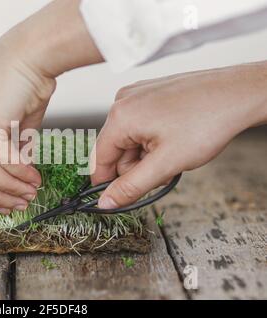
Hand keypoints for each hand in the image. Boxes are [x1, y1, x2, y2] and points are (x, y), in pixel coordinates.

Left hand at [0, 42, 55, 213]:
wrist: (32, 54)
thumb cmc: (20, 86)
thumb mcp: (4, 126)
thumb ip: (1, 154)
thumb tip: (12, 183)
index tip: (2, 204)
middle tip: (19, 204)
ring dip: (11, 188)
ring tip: (30, 192)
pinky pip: (2, 159)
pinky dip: (20, 173)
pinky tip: (34, 177)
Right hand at [91, 62, 266, 208]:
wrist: (239, 94)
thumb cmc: (207, 123)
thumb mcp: (165, 164)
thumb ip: (131, 187)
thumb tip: (105, 202)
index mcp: (120, 116)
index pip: (99, 159)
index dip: (108, 183)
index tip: (120, 197)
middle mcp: (123, 100)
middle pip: (116, 149)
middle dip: (136, 166)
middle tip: (163, 170)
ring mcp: (137, 94)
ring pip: (129, 138)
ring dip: (146, 153)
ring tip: (172, 152)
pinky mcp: (149, 92)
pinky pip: (139, 124)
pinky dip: (152, 138)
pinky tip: (172, 138)